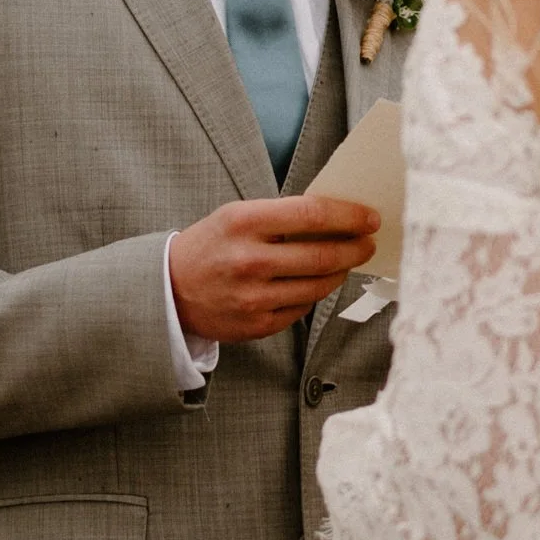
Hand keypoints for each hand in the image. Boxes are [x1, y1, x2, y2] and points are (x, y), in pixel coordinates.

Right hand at [169, 197, 381, 342]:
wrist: (169, 290)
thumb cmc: (211, 245)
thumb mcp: (237, 216)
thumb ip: (281, 216)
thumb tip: (336, 217)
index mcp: (244, 222)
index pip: (311, 215)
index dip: (348, 216)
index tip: (369, 217)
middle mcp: (249, 260)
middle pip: (321, 255)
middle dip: (355, 249)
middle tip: (368, 243)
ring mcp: (253, 297)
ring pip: (317, 286)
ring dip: (340, 273)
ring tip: (346, 262)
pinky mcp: (256, 325)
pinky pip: (301, 310)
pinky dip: (315, 295)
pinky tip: (317, 283)